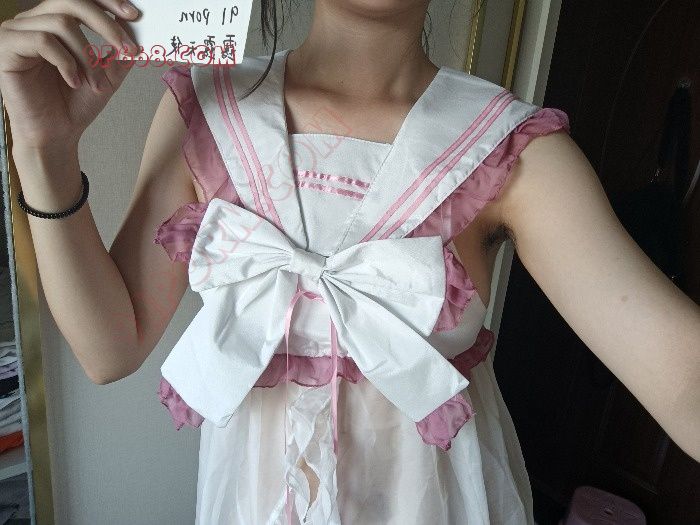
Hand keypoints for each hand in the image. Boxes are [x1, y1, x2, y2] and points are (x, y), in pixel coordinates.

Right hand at [0, 0, 140, 149]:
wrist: (56, 134)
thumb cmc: (75, 104)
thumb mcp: (107, 74)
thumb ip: (119, 52)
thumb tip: (135, 27)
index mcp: (54, 21)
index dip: (107, 1)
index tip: (133, 14)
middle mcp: (33, 21)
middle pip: (71, 1)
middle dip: (105, 24)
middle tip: (126, 48)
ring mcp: (17, 32)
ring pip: (60, 23)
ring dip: (87, 56)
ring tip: (95, 83)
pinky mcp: (6, 47)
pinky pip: (42, 41)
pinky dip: (65, 62)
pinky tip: (74, 82)